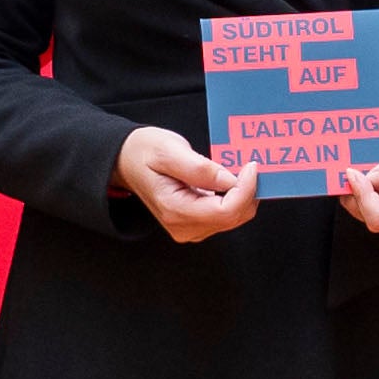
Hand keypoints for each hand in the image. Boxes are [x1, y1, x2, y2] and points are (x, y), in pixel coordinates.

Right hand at [115, 125, 264, 241]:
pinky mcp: (195, 224)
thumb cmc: (144, 152)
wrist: (127, 161)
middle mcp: (183, 227)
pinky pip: (226, 215)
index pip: (226, 211)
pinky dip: (235, 198)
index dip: (246, 189)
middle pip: (233, 217)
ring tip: (241, 170)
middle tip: (250, 164)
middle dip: (248, 192)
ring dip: (243, 194)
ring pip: (234, 218)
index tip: (251, 165)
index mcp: (175, 210)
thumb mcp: (169, 150)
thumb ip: (199, 168)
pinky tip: (232, 179)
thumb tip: (230, 180)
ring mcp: (190, 228)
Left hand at [336, 124, 378, 237]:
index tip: (353, 172)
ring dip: (354, 188)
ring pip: (360, 211)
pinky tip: (362, 172)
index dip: (363, 196)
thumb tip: (370, 180)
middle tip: (353, 164)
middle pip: (367, 215)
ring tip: (361, 165)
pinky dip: (357, 189)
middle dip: (356, 190)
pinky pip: (361, 206)